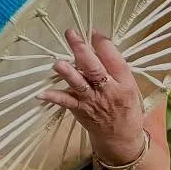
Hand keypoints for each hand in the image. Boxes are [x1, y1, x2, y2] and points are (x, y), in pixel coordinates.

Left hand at [37, 30, 145, 163]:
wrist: (121, 138)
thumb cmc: (125, 107)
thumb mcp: (129, 85)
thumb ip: (115, 67)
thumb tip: (97, 43)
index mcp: (124, 81)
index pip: (113, 58)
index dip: (102, 43)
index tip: (92, 31)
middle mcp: (108, 90)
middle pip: (95, 68)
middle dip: (82, 50)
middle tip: (71, 35)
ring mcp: (92, 100)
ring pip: (79, 84)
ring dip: (68, 73)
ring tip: (58, 64)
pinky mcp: (80, 110)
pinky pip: (65, 102)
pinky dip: (53, 97)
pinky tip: (41, 93)